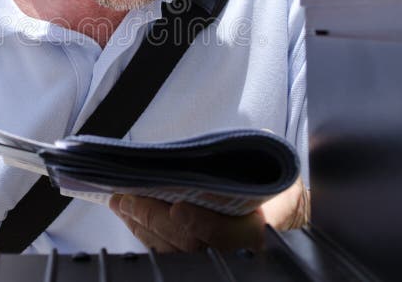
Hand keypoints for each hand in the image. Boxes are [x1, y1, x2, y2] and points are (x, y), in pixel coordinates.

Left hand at [109, 176, 309, 252]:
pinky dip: (145, 233)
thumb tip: (232, 141)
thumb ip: (246, 159)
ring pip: (173, 252)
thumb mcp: (266, 169)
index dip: (200, 224)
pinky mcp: (197, 259)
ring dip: (141, 226)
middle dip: (155, 220)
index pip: (227, 235)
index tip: (178, 207)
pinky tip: (129, 214)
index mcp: (256, 230)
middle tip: (129, 198)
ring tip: (121, 202)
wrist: (280, 213)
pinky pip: (168, 252)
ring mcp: (215, 259)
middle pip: (189, 244)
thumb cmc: (270, 187)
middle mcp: (235, 253)